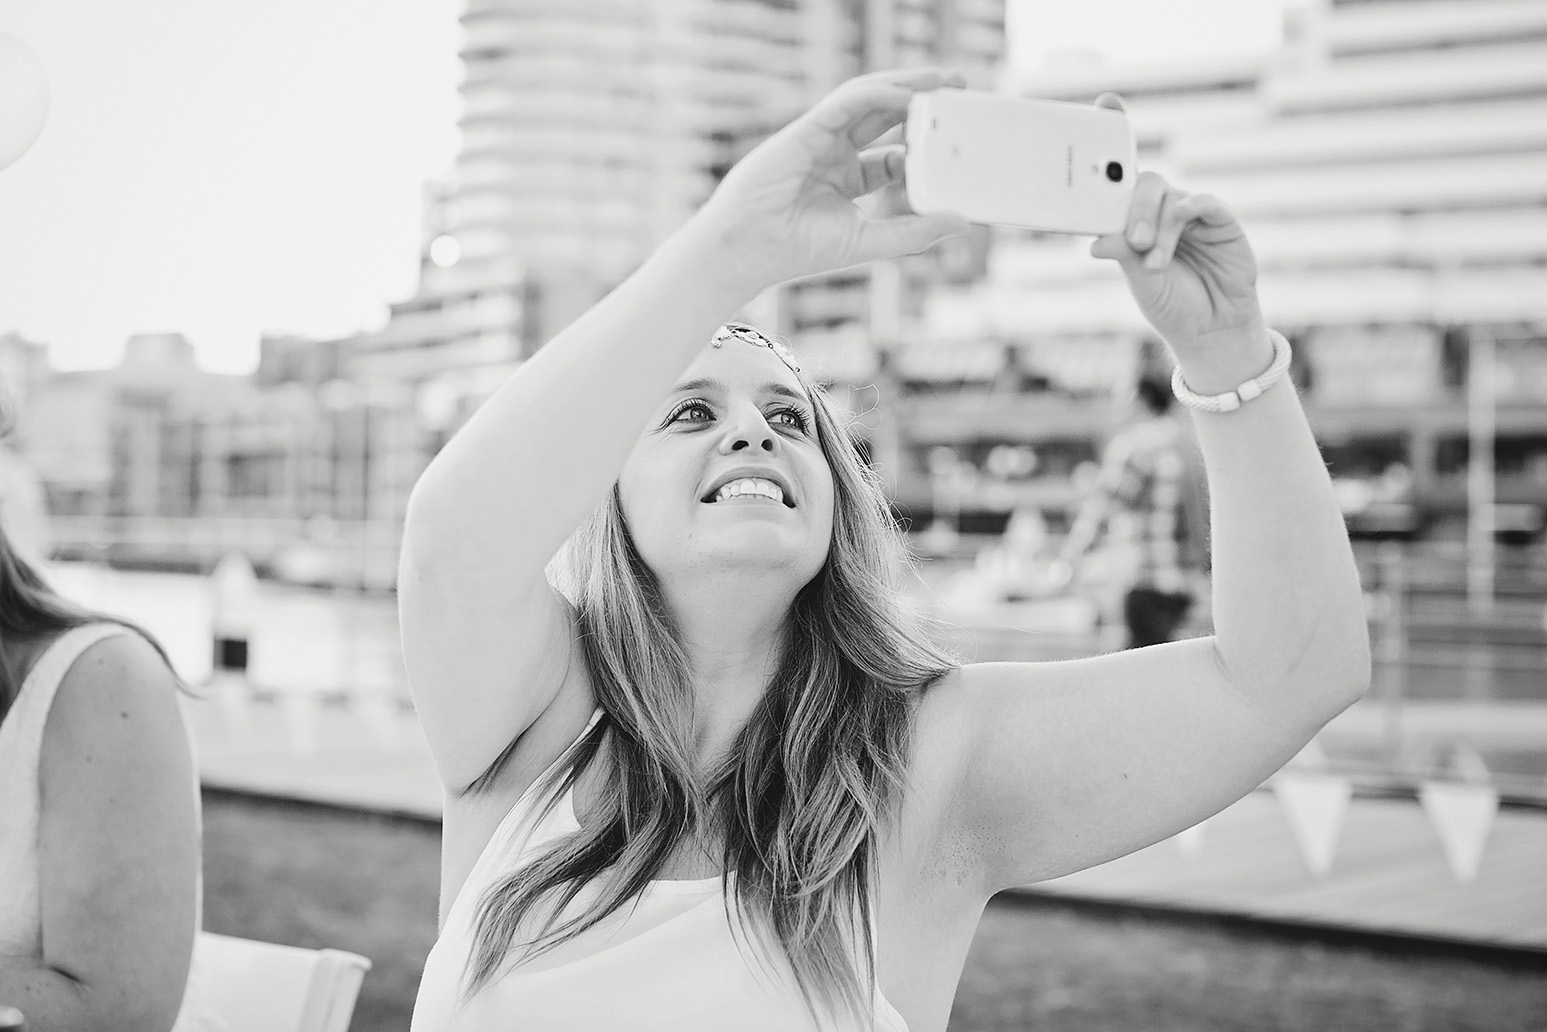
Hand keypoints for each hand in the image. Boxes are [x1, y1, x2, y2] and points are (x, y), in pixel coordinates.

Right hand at [694, 68, 970, 290]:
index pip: (892, 155)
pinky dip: (879, 93)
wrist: (750, 249)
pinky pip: (848, 101)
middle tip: (960, 87)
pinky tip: (907, 94)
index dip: (923, 146)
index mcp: (845, 180)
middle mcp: (835, 154)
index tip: (956, 142)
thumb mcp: (870, 241)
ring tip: (942, 80)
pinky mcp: (807, 129)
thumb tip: (963, 222)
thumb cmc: (797, 250)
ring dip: (906, 85)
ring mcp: (820, 138)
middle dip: (922, 99)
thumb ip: (915, 232)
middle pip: (885, 116)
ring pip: (869, 99)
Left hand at [1091, 167, 1266, 364]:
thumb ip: (1125, 257)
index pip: (1123, 197)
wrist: (1211, 328)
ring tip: (1156, 265)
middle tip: (1137, 241)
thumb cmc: (1174, 305)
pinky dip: (1193, 204)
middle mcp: (1166, 215)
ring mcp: (1195, 217)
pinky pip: (1208, 202)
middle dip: (1139, 210)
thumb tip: (1096, 244)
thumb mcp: (1143, 284)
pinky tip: (1182, 213)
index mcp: (1140, 226)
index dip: (1111, 201)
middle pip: (1148, 186)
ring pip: (1173, 199)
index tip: (1100, 220)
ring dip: (1163, 230)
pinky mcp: (1223, 223)